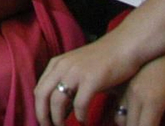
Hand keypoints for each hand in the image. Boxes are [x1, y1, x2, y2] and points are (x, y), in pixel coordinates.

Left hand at [35, 36, 149, 125]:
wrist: (124, 46)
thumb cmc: (104, 61)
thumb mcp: (79, 70)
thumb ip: (68, 87)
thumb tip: (62, 110)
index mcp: (57, 64)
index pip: (39, 89)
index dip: (39, 108)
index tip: (45, 121)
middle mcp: (62, 66)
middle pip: (42, 95)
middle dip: (43, 115)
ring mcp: (76, 72)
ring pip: (57, 101)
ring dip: (58, 119)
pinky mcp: (91, 79)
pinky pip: (79, 104)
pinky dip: (79, 116)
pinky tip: (84, 121)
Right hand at [105, 48, 164, 125]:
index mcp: (152, 101)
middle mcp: (134, 98)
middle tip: (155, 123)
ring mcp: (126, 92)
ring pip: (121, 120)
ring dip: (133, 125)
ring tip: (147, 122)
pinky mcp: (122, 87)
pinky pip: (119, 110)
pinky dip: (126, 118)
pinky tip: (139, 117)